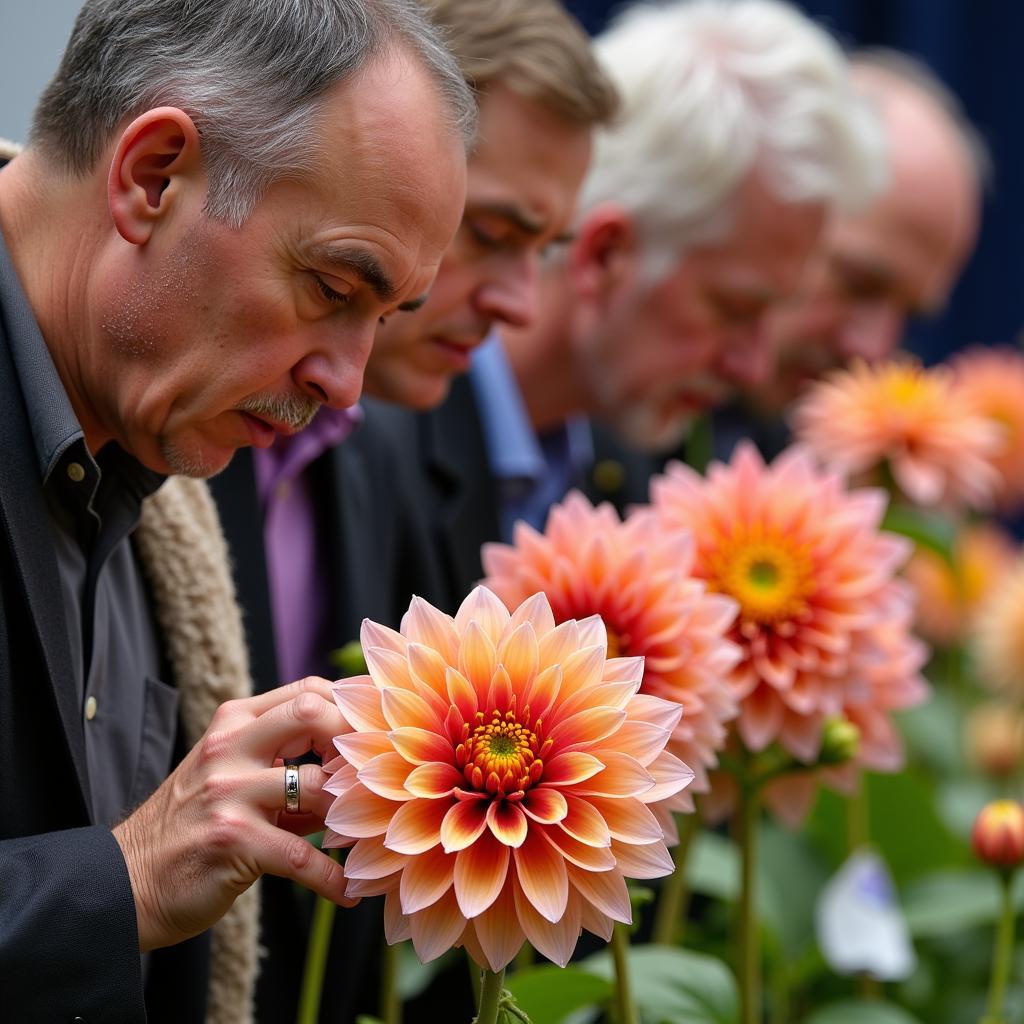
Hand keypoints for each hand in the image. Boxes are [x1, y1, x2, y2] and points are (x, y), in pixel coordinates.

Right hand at [113, 676, 355, 951]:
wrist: (126, 881)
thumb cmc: (190, 827)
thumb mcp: (231, 777)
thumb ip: (286, 765)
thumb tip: (354, 772)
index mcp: (233, 723)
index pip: (305, 691)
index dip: (347, 712)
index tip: (371, 740)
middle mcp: (229, 747)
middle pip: (310, 712)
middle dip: (352, 741)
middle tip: (373, 777)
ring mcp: (228, 792)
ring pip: (315, 784)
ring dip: (350, 815)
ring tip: (368, 835)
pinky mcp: (231, 840)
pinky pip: (300, 856)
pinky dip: (331, 878)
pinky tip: (348, 892)